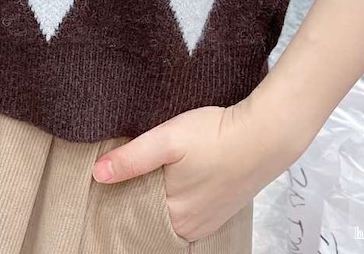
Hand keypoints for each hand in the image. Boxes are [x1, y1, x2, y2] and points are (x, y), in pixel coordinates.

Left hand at [92, 97, 308, 242]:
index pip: (134, 213)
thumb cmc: (216, 135)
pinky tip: (182, 175)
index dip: (122, 193)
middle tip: (137, 165)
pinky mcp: (222, 210)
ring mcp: (209, 222)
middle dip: (141, 193)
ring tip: (159, 167)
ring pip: (172, 213)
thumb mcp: (167, 139)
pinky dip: (181, 196)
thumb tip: (98, 174)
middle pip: (153, 215)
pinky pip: (191, 210)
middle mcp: (190, 228)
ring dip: (163, 194)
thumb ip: (133, 159)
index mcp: (174, 217)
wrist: (265, 134)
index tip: (115, 173)